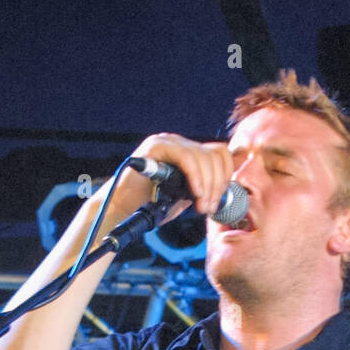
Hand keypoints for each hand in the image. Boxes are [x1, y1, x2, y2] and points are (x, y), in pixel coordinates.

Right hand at [114, 132, 235, 223]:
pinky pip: (185, 157)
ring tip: (201, 206)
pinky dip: (194, 176)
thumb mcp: (185, 196)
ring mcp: (167, 141)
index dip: (226, 176)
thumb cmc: (151, 204)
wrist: (124, 208)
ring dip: (207, 185)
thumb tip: (225, 190)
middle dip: (217, 185)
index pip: (219, 153)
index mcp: (188, 151)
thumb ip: (203, 188)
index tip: (220, 200)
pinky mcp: (156, 146)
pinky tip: (194, 193)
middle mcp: (179, 143)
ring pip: (202, 156)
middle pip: (213, 155)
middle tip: (209, 208)